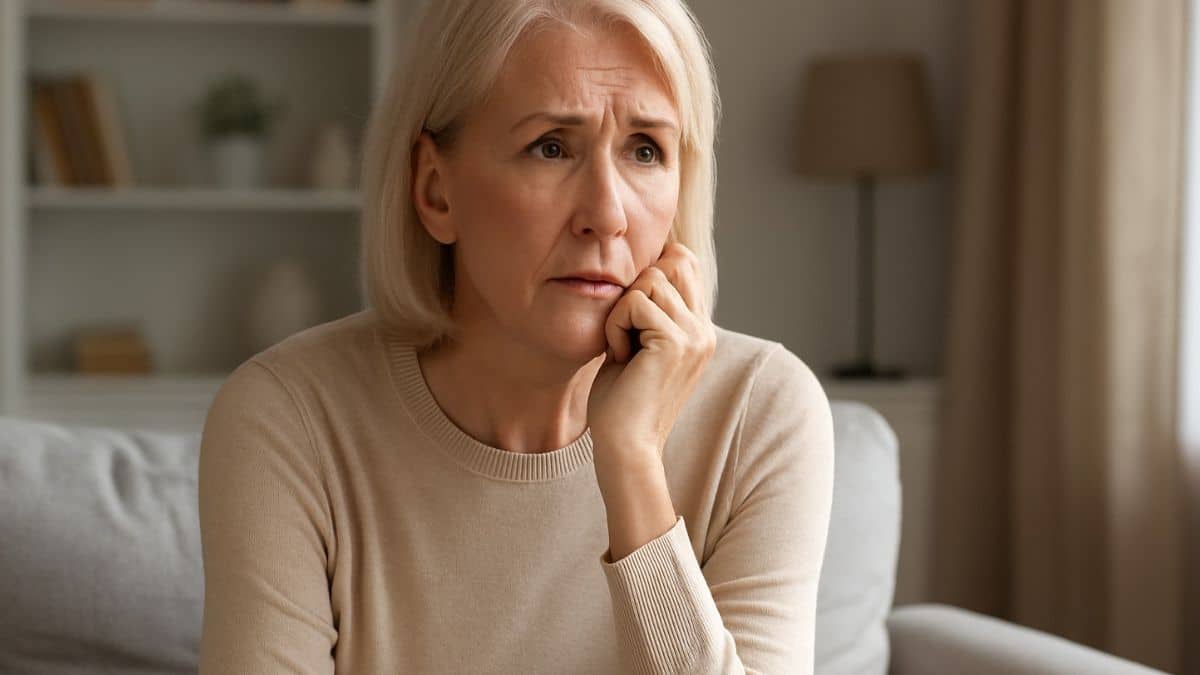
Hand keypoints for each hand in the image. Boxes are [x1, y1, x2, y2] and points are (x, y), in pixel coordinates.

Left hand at [587, 241, 716, 464]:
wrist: (625, 446)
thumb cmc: (621, 402)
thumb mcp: (637, 344)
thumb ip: (645, 309)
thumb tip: (640, 266)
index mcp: (698, 330)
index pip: (685, 263)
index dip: (651, 270)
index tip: (627, 310)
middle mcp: (703, 329)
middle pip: (671, 262)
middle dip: (635, 290)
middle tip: (625, 333)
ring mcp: (694, 335)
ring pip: (650, 280)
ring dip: (621, 312)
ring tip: (622, 349)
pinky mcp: (676, 342)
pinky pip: (634, 303)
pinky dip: (615, 327)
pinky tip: (620, 357)